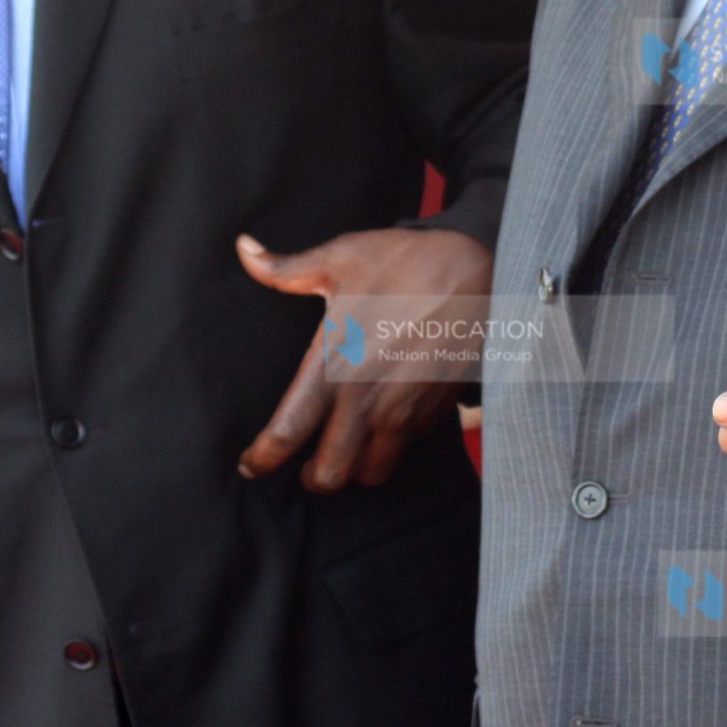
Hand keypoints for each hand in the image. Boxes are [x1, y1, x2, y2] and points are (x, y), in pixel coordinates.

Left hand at [236, 227, 492, 491]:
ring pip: (371, 474)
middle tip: (306, 465)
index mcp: (335, 364)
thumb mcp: (343, 258)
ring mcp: (405, 410)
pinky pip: (405, 450)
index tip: (250, 465)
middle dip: (313, 477)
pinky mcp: (434, 411)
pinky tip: (384, 425)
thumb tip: (244, 249)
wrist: (482, 270)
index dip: (261, 459)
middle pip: (330, 475)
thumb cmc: (408, 261)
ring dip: (355, 468)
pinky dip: (390, 447)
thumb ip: (286, 268)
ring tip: (347, 450)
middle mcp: (368, 398)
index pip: (287, 432)